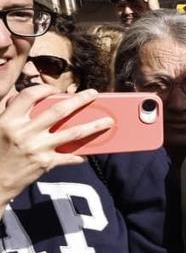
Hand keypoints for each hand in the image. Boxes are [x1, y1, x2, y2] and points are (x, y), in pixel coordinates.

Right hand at [0, 87, 111, 205]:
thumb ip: (11, 112)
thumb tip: (26, 97)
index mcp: (9, 120)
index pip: (30, 96)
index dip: (45, 89)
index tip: (57, 90)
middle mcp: (24, 132)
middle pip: (58, 110)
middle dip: (80, 100)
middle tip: (94, 94)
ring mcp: (37, 148)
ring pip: (73, 132)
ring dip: (94, 126)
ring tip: (109, 121)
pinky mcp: (46, 163)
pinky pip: (70, 156)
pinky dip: (81, 154)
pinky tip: (89, 152)